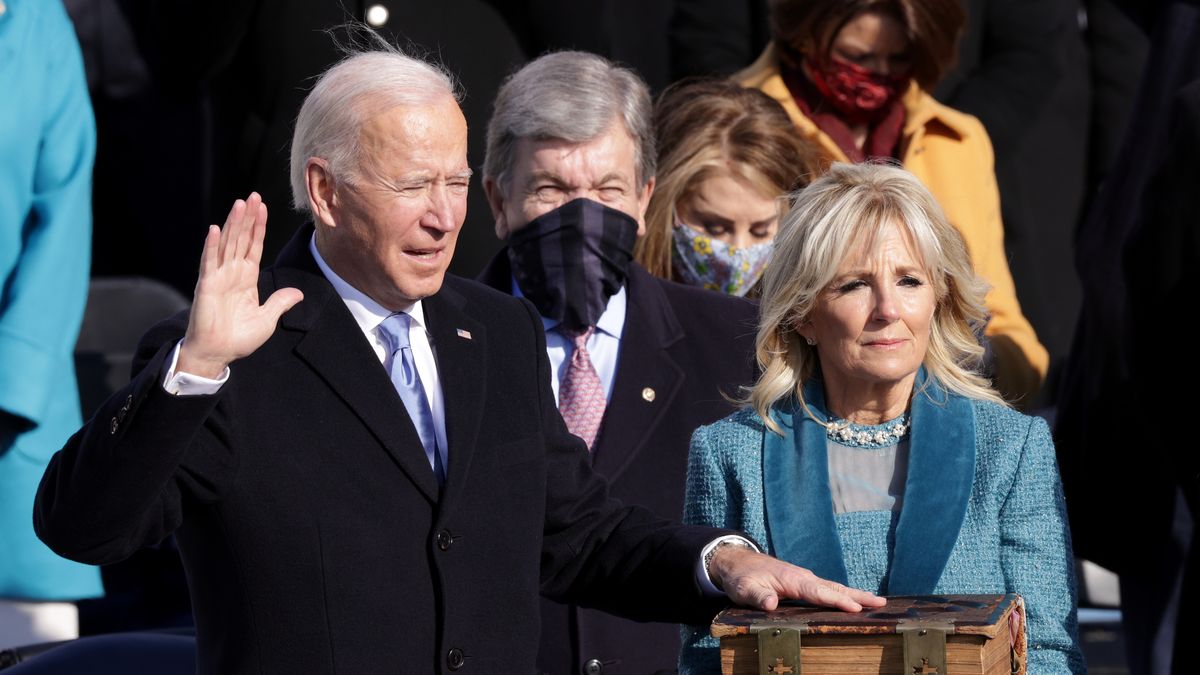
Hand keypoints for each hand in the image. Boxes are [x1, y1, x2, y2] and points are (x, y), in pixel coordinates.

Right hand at [178, 193, 302, 377]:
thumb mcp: (267, 319)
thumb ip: (280, 302)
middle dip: (248, 218)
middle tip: (253, 196)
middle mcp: (232, 273)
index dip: (259, 227)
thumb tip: (298, 293)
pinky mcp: (207, 285)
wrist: (218, 353)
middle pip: (241, 239)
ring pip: (227, 244)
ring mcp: (219, 276)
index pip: (254, 246)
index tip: (263, 207)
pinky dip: (212, 245)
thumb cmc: (239, 338)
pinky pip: (210, 262)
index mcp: (246, 278)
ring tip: (240, 203)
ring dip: (233, 224)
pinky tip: (215, 229)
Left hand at [709, 545, 885, 611]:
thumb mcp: (744, 589)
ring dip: (855, 595)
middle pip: (834, 588)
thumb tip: (770, 604)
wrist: (738, 562)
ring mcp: (805, 580)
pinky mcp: (803, 583)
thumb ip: (757, 596)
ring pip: (834, 588)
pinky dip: (843, 595)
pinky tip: (853, 601)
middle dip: (858, 596)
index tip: (857, 608)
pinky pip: (827, 589)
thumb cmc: (742, 577)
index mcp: (793, 580)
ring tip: (877, 602)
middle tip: (881, 603)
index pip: (819, 592)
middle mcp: (803, 578)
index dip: (837, 601)